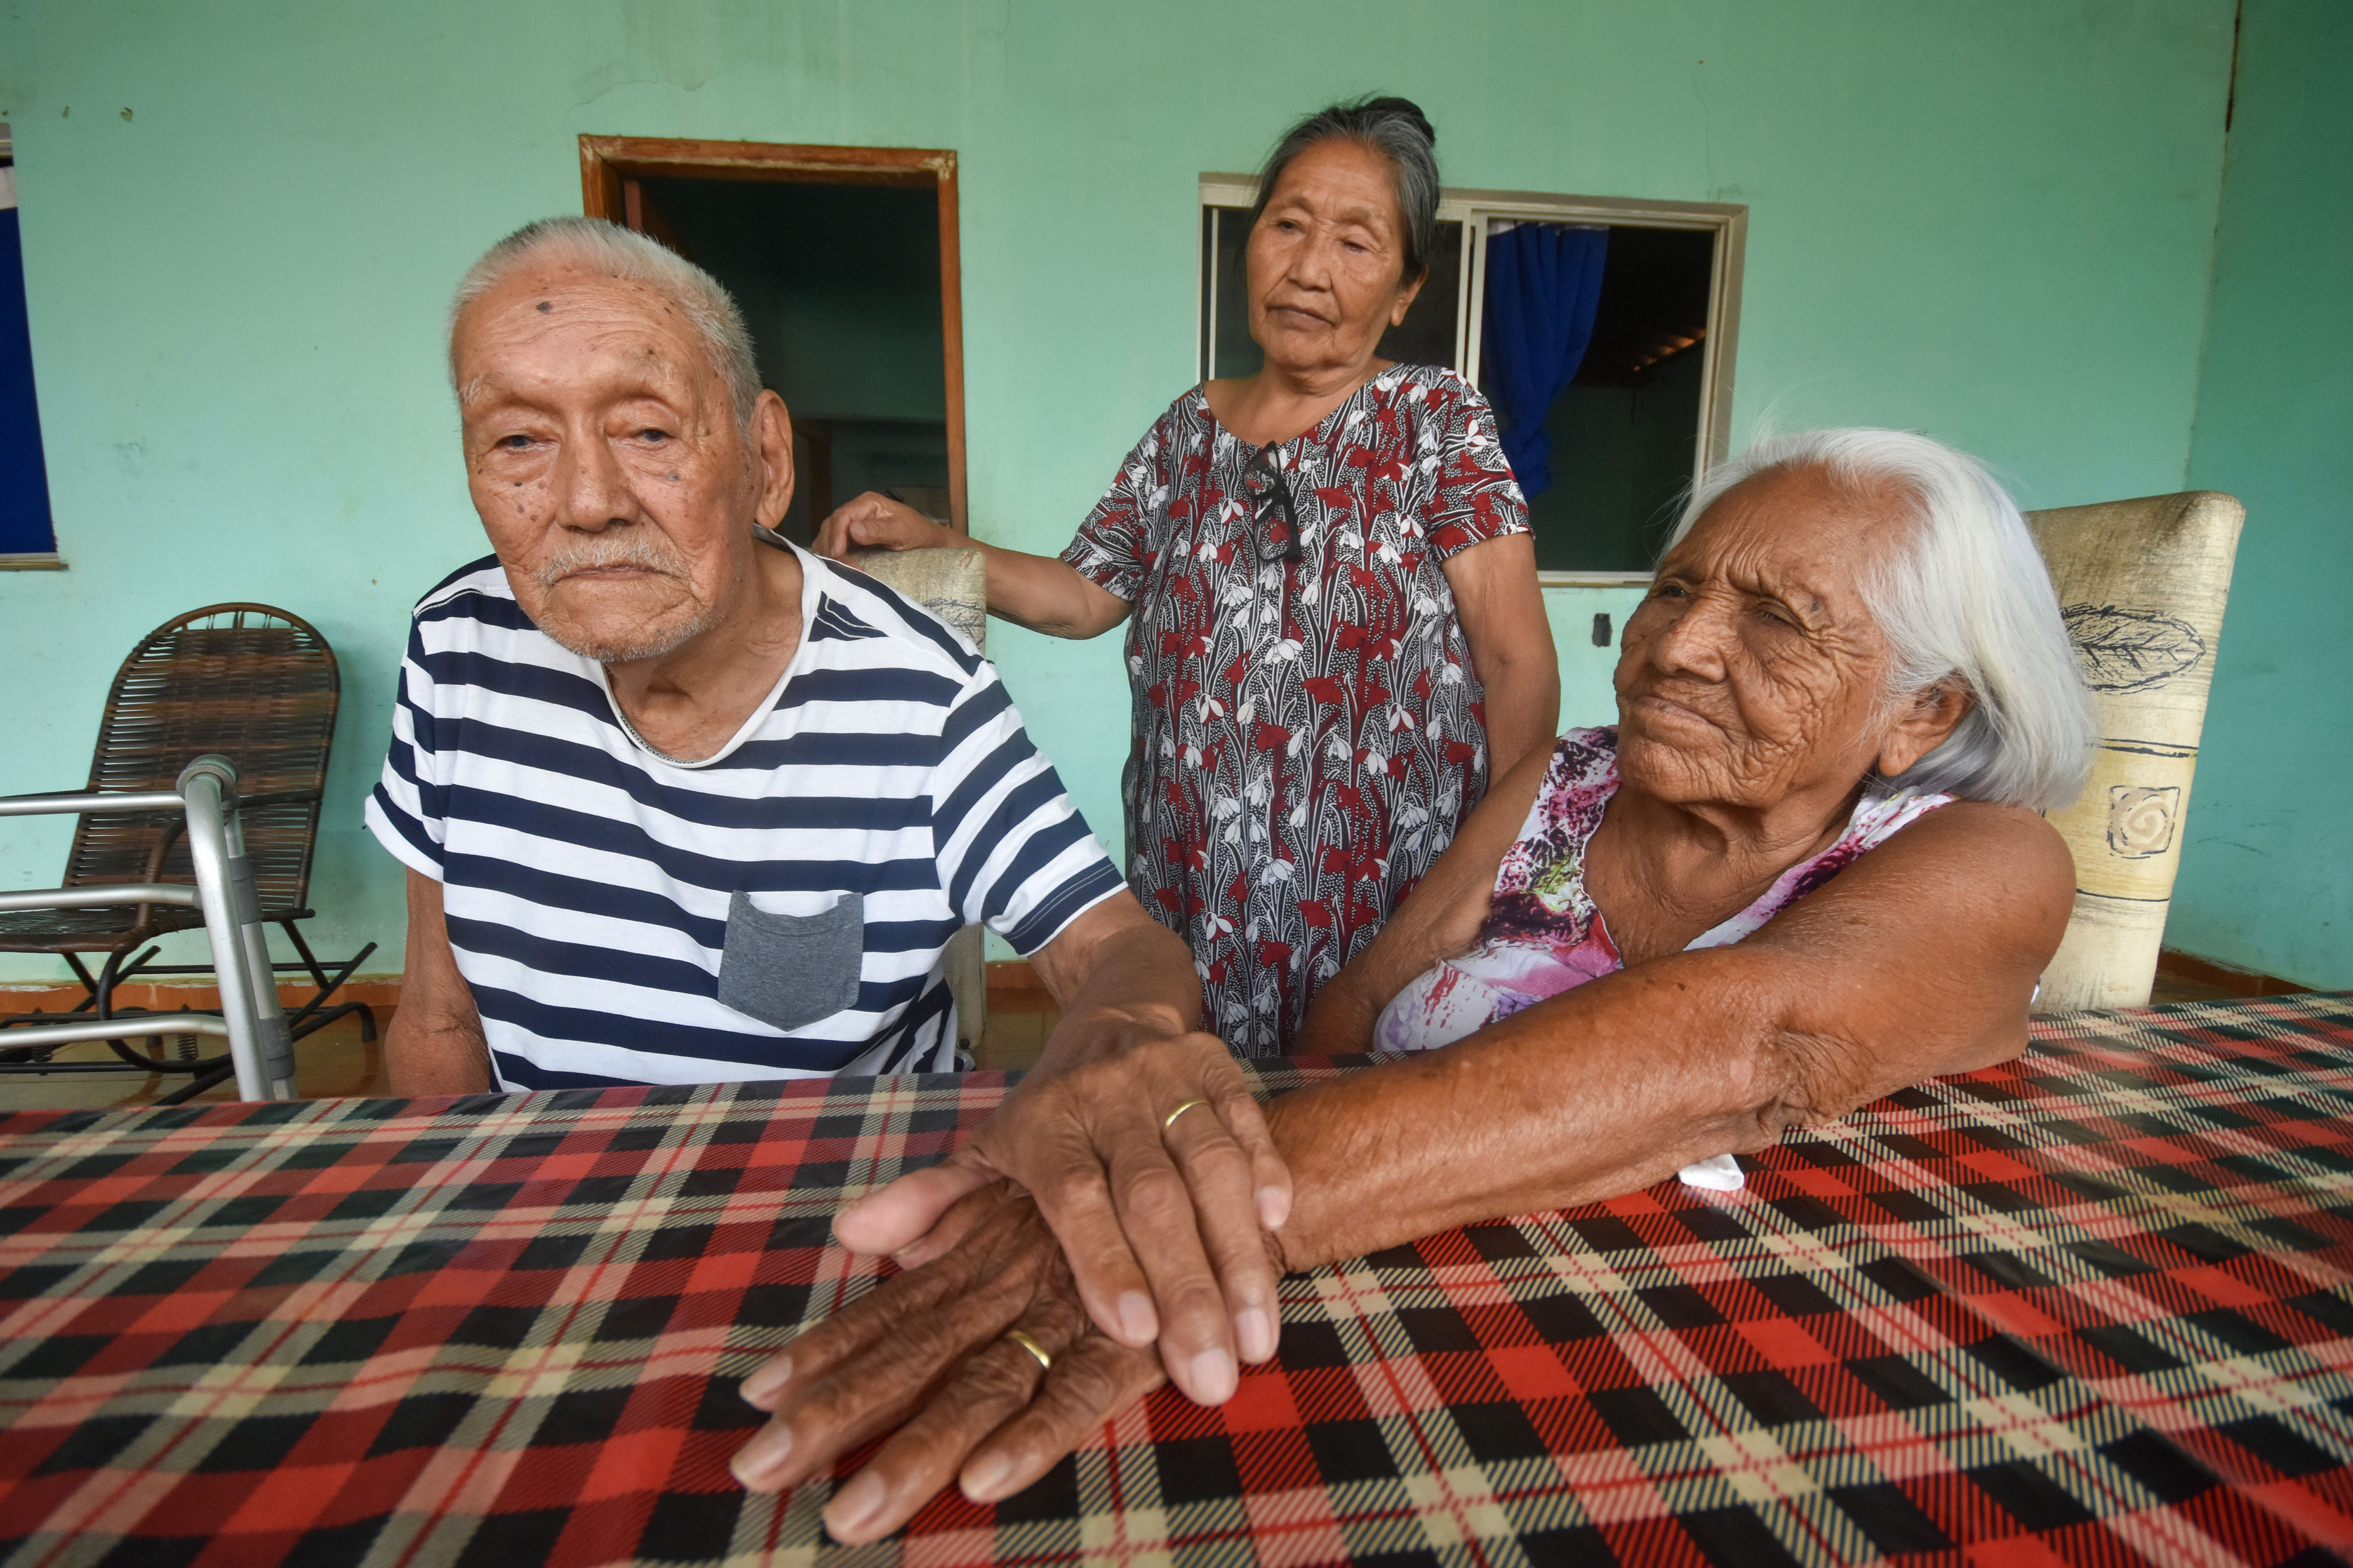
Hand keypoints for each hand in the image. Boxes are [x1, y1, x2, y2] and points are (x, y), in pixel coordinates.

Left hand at [733, 1181, 1164, 1543]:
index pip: (888, 1309)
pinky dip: (1034, 1438)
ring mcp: (1066, 1316)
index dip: (823, 1350)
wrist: (1225, 1161)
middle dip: (835, 1415)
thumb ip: (937, 1206)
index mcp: (980, 1254)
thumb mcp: (1019, 1182)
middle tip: (757, 1470)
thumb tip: (854, 1229)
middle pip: (912, 1356)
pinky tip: (986, 1480)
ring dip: (917, 1451)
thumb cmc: (1113, 1181)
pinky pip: (1079, 1395)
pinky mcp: (1132, 1346)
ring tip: (852, 1512)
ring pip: (980, 1387)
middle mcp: (1009, 1283)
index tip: (753, 1395)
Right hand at [812, 492, 950, 560]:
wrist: (927, 540)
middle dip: (830, 545)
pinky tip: (834, 565)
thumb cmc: (918, 533)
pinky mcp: (853, 535)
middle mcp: (857, 509)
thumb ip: (878, 530)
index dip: (836, 536)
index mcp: (868, 503)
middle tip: (835, 567)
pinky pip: (836, 542)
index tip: (837, 555)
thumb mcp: (902, 531)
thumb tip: (853, 531)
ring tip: (834, 568)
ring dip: (828, 550)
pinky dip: (831, 553)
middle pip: (832, 524)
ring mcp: (854, 521)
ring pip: (829, 533)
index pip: (843, 516)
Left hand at [833, 1021, 1289, 1406]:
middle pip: (1151, 1197)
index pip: (1076, 1198)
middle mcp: (1107, 1097)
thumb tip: (853, 1235)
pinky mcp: (1223, 1068)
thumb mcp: (989, 1147)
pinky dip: (1267, 1174)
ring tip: (1258, 1340)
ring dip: (1239, 1255)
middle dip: (1187, 1290)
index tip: (1132, 1333)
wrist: (1120, 1004)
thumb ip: (933, 1199)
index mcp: (1045, 1124)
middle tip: (1213, 1376)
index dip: (1105, 1262)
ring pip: (1211, 1168)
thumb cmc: (1053, 1108)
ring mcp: (1170, 1078)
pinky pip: (1251, 1124)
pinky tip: (1282, 1233)